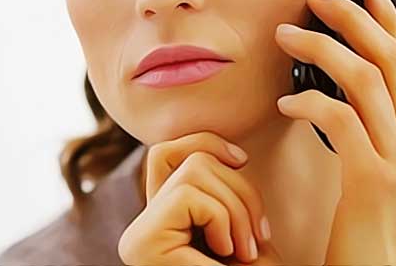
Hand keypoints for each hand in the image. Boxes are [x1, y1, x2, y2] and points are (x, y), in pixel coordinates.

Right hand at [117, 132, 284, 265]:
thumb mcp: (238, 221)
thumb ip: (219, 187)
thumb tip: (227, 150)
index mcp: (161, 219)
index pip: (166, 151)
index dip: (206, 142)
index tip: (242, 160)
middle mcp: (141, 226)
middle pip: (189, 158)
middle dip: (239, 188)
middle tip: (256, 237)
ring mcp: (139, 235)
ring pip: (193, 171)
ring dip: (236, 208)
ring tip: (243, 250)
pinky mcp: (144, 243)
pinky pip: (189, 196)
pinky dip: (222, 219)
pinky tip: (226, 254)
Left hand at [273, 0, 395, 265]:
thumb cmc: (372, 240)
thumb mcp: (384, 181)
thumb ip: (375, 139)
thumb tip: (339, 99)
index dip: (389, 21)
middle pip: (393, 58)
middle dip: (353, 17)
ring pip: (367, 78)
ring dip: (322, 48)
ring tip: (287, 34)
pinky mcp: (374, 180)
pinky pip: (341, 119)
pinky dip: (310, 102)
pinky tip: (286, 103)